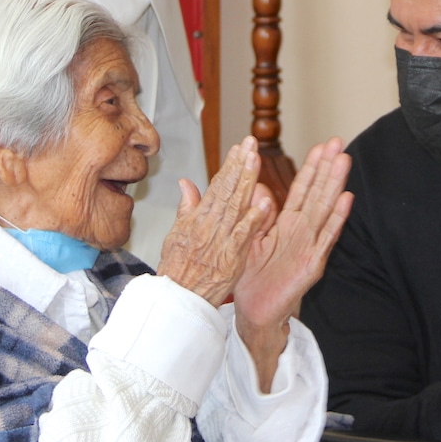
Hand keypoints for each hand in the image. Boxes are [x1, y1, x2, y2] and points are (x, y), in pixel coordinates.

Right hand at [156, 137, 271, 306]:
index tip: (240, 147)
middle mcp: (209, 224)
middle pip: (227, 189)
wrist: (177, 298)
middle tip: (251, 143)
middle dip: (241, 164)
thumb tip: (185, 182)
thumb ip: (186, 207)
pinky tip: (264, 203)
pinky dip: (253, 219)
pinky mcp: (230, 257)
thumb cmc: (177, 269)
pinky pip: (243, 235)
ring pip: (235, 206)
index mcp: (198, 218)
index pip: (217, 185)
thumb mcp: (176, 234)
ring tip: (256, 160)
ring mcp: (220, 240)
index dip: (230, 165)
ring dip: (247, 182)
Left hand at [232, 138, 352, 390]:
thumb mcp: (248, 239)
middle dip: (328, 168)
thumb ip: (255, 214)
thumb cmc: (251, 278)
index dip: (312, 167)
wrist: (253, 311)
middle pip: (318, 193)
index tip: (322, 145)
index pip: (302, 190)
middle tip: (339, 142)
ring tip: (344, 161)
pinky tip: (346, 199)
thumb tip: (256, 186)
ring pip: (325, 209)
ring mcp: (310, 246)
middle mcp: (302, 232)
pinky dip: (336, 218)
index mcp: (286, 224)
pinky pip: (325, 237)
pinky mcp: (312, 263)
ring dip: (335, 184)